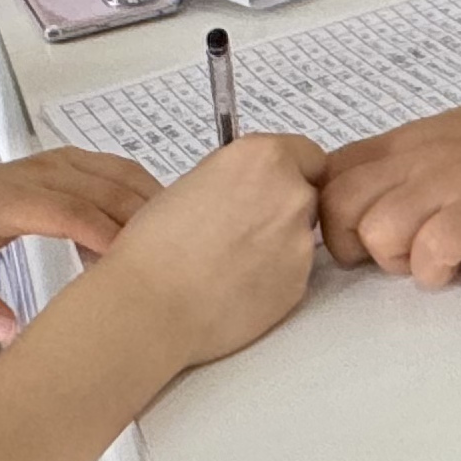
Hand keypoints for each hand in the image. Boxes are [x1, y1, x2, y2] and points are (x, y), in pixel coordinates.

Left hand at [0, 149, 161, 344]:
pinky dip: (142, 193)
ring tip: (171, 247)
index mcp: (10, 199)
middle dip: (141, 223)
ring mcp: (59, 162)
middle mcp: (40, 172)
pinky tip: (154, 226)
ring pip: (119, 175)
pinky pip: (118, 170)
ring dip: (149, 205)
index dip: (104, 235)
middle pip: (106, 190)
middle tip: (168, 265)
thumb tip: (11, 334)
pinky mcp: (71, 161)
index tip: (132, 267)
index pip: (70, 211)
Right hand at [84, 135, 327, 368]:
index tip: (268, 186)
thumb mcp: (194, 182)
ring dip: (279, 243)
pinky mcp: (300, 283)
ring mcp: (300, 241)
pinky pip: (294, 272)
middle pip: (307, 194)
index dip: (289, 171)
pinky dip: (274, 277)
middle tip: (242, 229)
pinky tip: (237, 287)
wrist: (153, 305)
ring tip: (232, 263)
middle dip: (282, 207)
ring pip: (301, 235)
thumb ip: (239, 178)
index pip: (308, 155)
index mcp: (263, 157)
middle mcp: (291, 193)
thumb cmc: (155, 244)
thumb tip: (251, 190)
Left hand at [320, 92, 460, 286]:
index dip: (334, 216)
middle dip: (356, 246)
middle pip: (338, 210)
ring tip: (435, 258)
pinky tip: (460, 265)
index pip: (327, 177)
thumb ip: (408, 163)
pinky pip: (432, 251)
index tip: (365, 234)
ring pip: (378, 233)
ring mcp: (453, 183)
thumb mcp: (454, 135)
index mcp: (407, 141)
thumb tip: (369, 204)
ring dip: (399, 260)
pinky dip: (436, 270)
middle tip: (398, 253)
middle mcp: (420, 158)